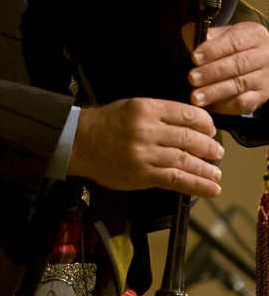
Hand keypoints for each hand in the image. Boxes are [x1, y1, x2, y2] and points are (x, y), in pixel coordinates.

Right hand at [67, 97, 222, 197]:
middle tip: (217, 152)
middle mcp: (146, 129)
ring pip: (185, 160)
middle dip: (209, 147)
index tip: (211, 130)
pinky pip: (175, 180)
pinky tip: (210, 189)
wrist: (79, 142)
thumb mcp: (132, 106)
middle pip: (189, 138)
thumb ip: (160, 114)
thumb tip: (191, 125)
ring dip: (206, 168)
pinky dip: (197, 185)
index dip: (206, 124)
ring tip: (216, 173)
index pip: (186, 114)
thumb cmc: (106, 123)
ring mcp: (144, 153)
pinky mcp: (142, 174)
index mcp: (146, 108)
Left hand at [185, 20, 268, 114]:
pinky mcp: (262, 95)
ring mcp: (265, 77)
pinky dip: (227, 105)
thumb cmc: (233, 45)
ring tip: (196, 96)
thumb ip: (206, 34)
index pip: (234, 41)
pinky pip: (246, 103)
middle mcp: (264, 55)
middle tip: (192, 78)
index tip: (194, 58)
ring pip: (240, 85)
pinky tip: (210, 105)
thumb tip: (190, 32)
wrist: (255, 58)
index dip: (213, 50)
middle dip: (212, 72)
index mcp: (254, 35)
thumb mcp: (223, 34)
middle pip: (237, 64)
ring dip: (215, 92)